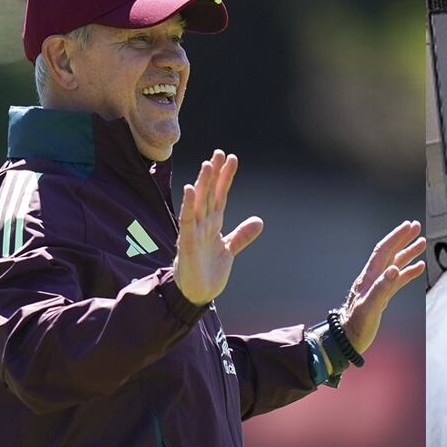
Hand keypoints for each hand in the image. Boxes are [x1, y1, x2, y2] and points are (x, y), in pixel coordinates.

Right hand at [174, 150, 263, 304]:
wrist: (196, 294)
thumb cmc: (208, 271)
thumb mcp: (229, 250)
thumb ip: (242, 235)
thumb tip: (259, 220)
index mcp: (212, 224)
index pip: (220, 195)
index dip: (225, 177)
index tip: (232, 158)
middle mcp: (202, 224)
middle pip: (209, 193)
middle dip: (214, 173)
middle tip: (220, 152)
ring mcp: (193, 232)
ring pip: (198, 202)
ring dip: (203, 183)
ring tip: (208, 164)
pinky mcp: (187, 243)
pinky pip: (187, 221)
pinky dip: (188, 205)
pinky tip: (191, 189)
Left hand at [341, 220, 426, 351]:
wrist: (347, 340)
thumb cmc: (356, 326)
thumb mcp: (369, 308)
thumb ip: (382, 288)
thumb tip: (395, 269)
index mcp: (369, 277)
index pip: (384, 251)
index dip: (396, 237)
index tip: (409, 226)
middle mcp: (373, 278)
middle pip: (390, 253)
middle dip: (403, 238)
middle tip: (416, 226)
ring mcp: (378, 286)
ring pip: (395, 264)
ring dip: (408, 252)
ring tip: (421, 243)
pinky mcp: (382, 296)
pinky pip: (398, 280)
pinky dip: (408, 272)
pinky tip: (418, 267)